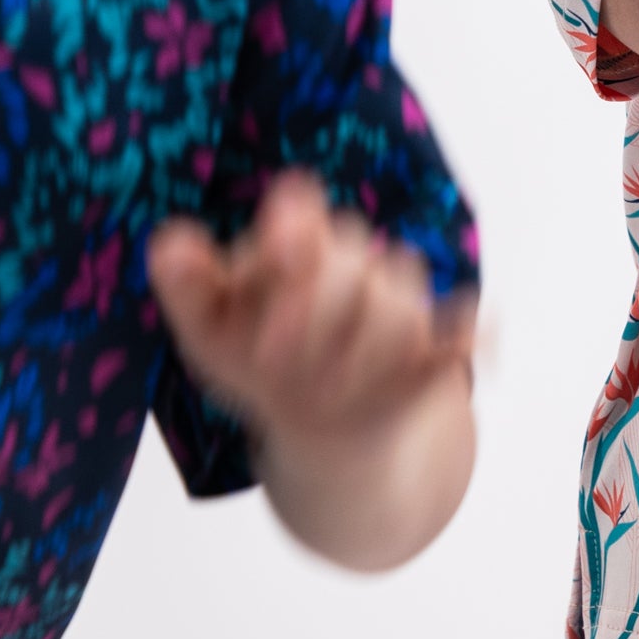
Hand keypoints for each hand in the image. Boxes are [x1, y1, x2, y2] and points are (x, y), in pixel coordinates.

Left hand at [148, 170, 471, 446]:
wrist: (322, 424)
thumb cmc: (259, 361)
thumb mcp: (209, 332)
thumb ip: (189, 285)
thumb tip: (166, 241)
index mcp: (295, 243)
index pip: (300, 214)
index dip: (290, 233)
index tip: (274, 252)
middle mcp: (354, 260)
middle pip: (348, 263)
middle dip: (312, 313)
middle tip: (273, 361)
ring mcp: (399, 301)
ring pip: (397, 304)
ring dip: (361, 353)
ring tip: (326, 395)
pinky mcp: (437, 342)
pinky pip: (460, 328)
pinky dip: (467, 330)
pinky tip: (472, 337)